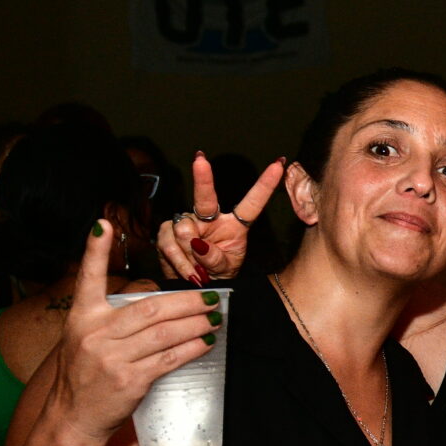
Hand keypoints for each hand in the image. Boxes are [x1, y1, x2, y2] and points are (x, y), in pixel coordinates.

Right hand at [48, 221, 220, 441]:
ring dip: (196, 323)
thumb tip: (157, 301)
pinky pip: (169, 358)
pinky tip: (206, 342)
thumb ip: (111, 316)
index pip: (87, 278)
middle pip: (150, 308)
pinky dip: (192, 348)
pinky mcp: (130, 380)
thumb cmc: (85, 373)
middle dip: (186, 301)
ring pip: (164, 332)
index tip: (103, 224)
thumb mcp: (84, 337)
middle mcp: (95, 333)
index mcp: (82, 317)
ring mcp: (112, 358)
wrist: (73, 416)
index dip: (96, 251)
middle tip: (210, 295)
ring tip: (215, 317)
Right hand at [155, 152, 280, 284]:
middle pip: (206, 197)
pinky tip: (184, 268)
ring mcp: (187, 221)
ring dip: (188, 256)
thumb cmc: (218, 273)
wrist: (195, 285)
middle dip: (203, 178)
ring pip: (184, 230)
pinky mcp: (167, 229)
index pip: (251, 204)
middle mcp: (210, 218)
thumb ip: (215, 259)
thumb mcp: (225, 269)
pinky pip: (169, 243)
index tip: (278, 166)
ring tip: (196, 270)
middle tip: (200, 161)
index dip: (265, 185)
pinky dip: (177, 261)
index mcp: (234, 225)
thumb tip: (199, 245)